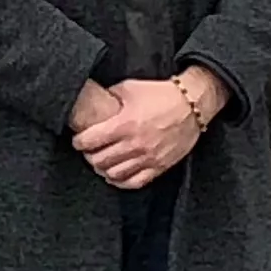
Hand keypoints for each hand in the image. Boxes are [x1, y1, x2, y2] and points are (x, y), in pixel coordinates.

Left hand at [73, 71, 209, 189]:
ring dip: (103, 170)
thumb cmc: (161, 94)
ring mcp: (147, 158)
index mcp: (124, 124)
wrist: (192, 105)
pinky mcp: (159, 166)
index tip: (78, 140)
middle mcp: (134, 144)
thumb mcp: (130, 88)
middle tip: (88, 151)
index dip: (79, 142)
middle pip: (100, 160)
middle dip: (89, 156)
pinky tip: (115, 175)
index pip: (90, 141)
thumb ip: (110, 96)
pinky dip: (120, 181)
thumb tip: (94, 100)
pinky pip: (134, 182)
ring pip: (114, 174)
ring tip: (100, 163)